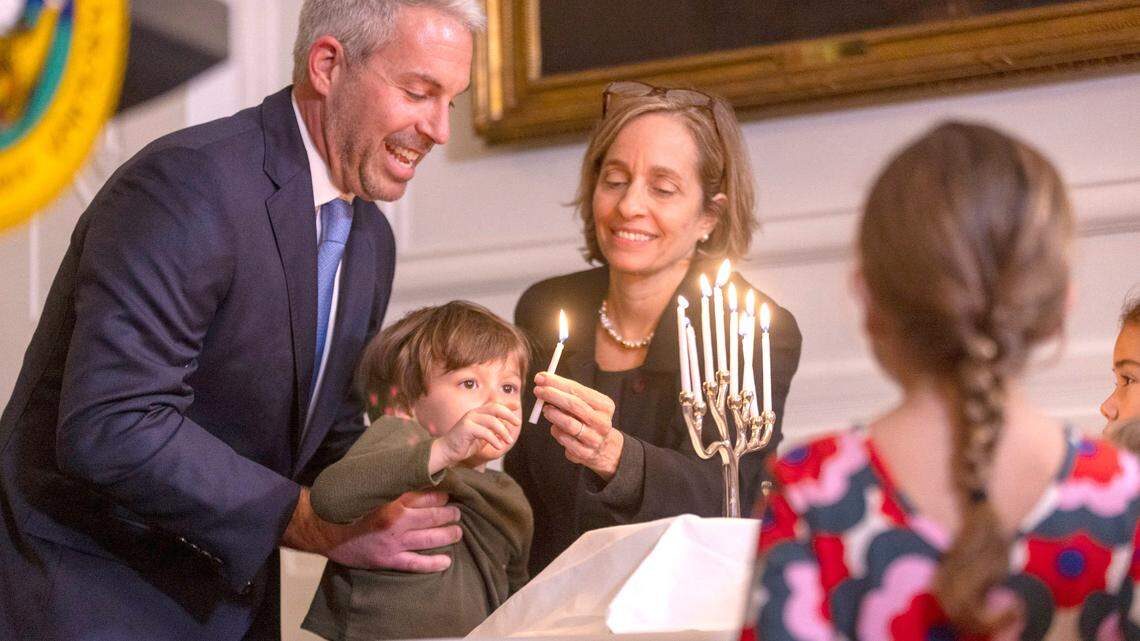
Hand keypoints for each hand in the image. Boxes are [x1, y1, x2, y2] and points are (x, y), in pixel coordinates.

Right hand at [283, 488, 461, 571]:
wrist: (323, 528)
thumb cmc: (348, 504)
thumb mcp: (370, 485)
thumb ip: (391, 478)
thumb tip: (410, 460)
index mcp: (391, 498)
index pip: (427, 494)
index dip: (443, 493)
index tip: (451, 491)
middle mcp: (395, 519)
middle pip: (434, 516)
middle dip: (450, 514)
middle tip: (458, 512)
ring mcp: (393, 542)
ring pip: (430, 538)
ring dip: (449, 535)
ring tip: (458, 532)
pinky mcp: (388, 560)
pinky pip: (416, 563)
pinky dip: (434, 563)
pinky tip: (447, 561)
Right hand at [429, 403, 517, 471]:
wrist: (447, 451)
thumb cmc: (464, 444)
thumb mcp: (482, 437)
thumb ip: (493, 431)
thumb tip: (507, 427)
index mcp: (477, 413)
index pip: (494, 405)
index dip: (506, 404)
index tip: (517, 405)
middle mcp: (474, 413)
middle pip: (495, 408)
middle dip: (508, 415)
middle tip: (517, 423)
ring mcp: (469, 419)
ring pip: (492, 421)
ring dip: (503, 431)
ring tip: (508, 441)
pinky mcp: (466, 428)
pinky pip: (485, 432)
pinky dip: (494, 440)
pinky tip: (498, 446)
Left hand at [534, 372, 623, 481]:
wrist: (603, 447)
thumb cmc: (589, 419)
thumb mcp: (587, 404)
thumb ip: (570, 394)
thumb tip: (544, 381)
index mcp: (605, 406)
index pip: (578, 390)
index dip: (557, 383)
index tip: (541, 377)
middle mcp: (602, 422)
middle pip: (574, 405)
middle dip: (552, 395)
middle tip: (538, 390)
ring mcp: (594, 439)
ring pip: (569, 424)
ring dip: (553, 414)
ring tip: (545, 409)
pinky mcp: (584, 453)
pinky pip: (565, 440)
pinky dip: (556, 431)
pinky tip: (554, 427)